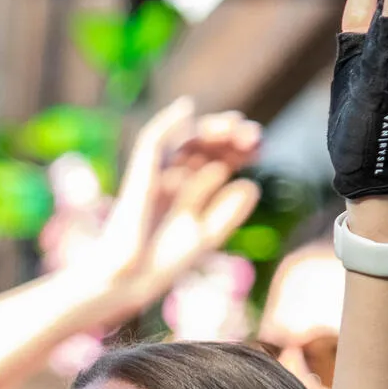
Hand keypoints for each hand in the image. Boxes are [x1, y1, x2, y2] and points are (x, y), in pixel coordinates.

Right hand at [88, 99, 260, 316]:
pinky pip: (152, 143)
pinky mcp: (140, 174)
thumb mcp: (206, 237)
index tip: (260, 150)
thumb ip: (228, 213)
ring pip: (184, 139)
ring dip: (210, 127)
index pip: (219, 159)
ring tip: (233, 125)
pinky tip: (187, 109)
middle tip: (253, 136)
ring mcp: (157, 173)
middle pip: (205, 145)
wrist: (128, 279)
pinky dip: (168, 123)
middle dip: (230, 136)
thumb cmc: (163, 263)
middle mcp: (176, 177)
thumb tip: (250, 184)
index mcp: (192, 191)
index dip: (240, 150)